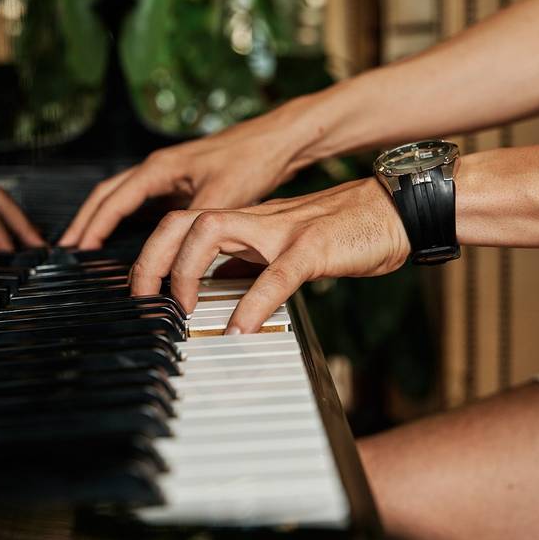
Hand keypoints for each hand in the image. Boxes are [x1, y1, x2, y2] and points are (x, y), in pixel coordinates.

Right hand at [58, 101, 318, 248]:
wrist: (279, 140)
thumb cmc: (253, 158)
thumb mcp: (220, 197)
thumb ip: (192, 226)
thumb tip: (173, 256)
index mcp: (160, 167)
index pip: (114, 200)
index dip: (94, 227)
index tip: (78, 249)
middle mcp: (160, 168)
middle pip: (108, 195)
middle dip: (87, 221)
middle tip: (69, 248)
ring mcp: (171, 173)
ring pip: (125, 196)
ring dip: (105, 219)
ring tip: (90, 245)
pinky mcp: (185, 181)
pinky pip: (146, 202)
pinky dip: (131, 219)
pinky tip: (134, 236)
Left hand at [130, 177, 409, 333]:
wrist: (395, 209)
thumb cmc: (345, 232)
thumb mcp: (287, 250)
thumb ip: (254, 266)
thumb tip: (223, 295)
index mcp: (247, 222)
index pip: (182, 225)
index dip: (152, 256)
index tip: (143, 293)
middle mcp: (255, 220)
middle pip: (181, 222)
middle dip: (151, 261)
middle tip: (146, 302)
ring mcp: (282, 230)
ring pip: (211, 231)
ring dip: (186, 272)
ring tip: (184, 311)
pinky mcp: (314, 246)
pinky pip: (276, 274)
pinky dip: (253, 303)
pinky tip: (242, 330)